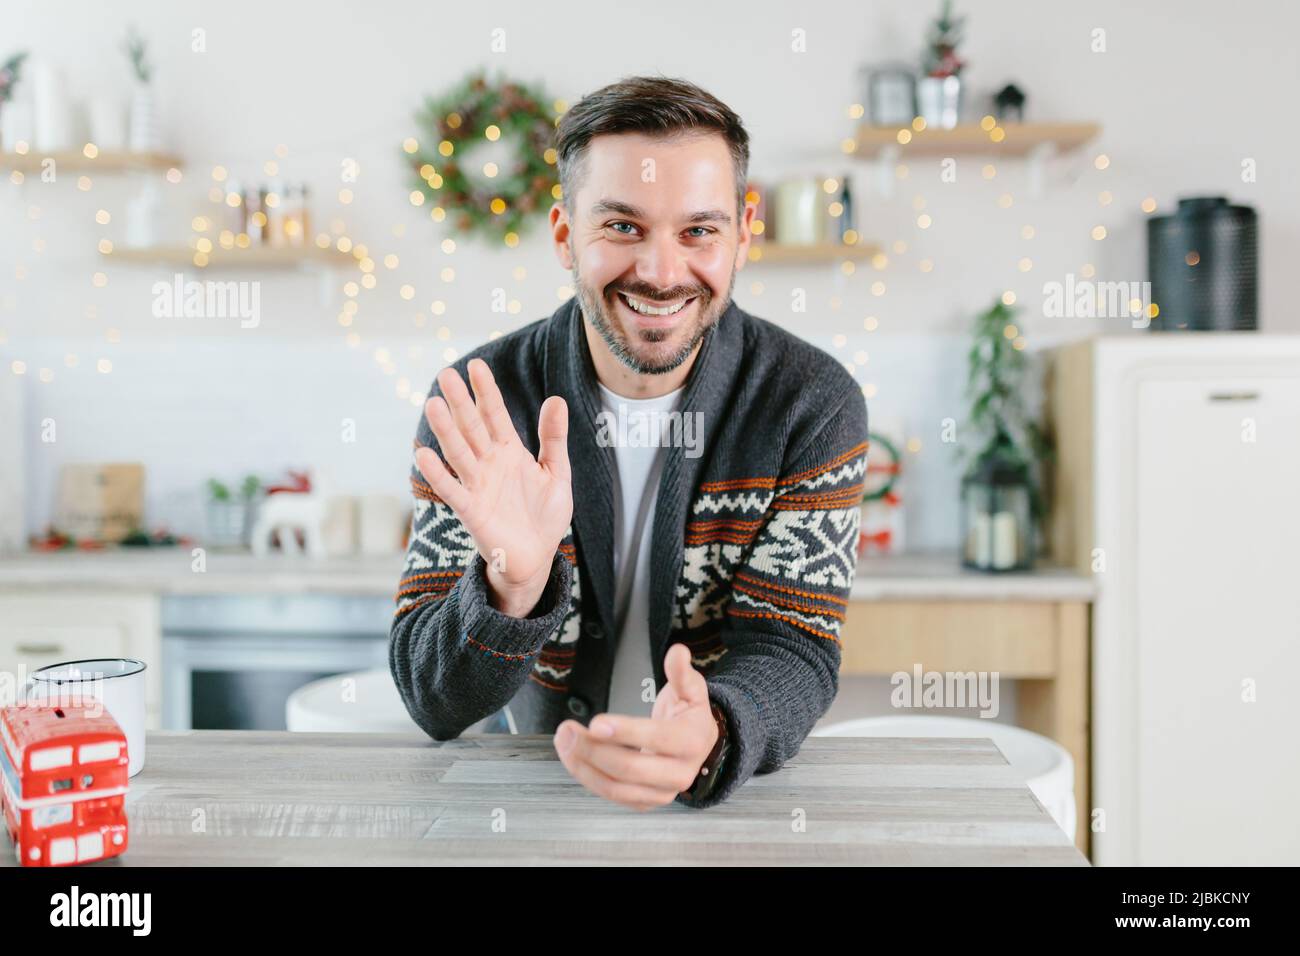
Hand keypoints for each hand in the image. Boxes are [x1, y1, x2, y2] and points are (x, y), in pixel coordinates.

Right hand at [414, 358, 572, 616]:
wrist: (537, 557)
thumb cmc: (544, 515)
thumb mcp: (557, 472)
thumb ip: (553, 438)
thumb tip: (556, 399)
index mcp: (510, 452)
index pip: (495, 415)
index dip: (486, 392)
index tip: (475, 365)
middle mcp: (489, 465)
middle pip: (472, 428)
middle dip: (461, 403)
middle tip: (446, 375)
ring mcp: (478, 486)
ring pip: (458, 453)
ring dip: (446, 431)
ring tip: (433, 404)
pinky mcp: (472, 512)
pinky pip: (452, 490)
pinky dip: (437, 474)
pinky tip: (422, 454)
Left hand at [553, 644, 719, 810]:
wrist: (697, 745)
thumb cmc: (689, 715)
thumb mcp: (690, 689)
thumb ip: (681, 672)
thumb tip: (678, 652)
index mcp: (692, 741)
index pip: (657, 739)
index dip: (625, 731)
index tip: (596, 722)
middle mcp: (680, 773)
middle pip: (630, 769)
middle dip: (593, 750)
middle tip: (567, 730)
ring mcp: (662, 792)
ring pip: (615, 788)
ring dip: (583, 766)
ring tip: (564, 741)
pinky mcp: (645, 802)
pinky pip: (611, 796)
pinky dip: (587, 777)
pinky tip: (573, 756)